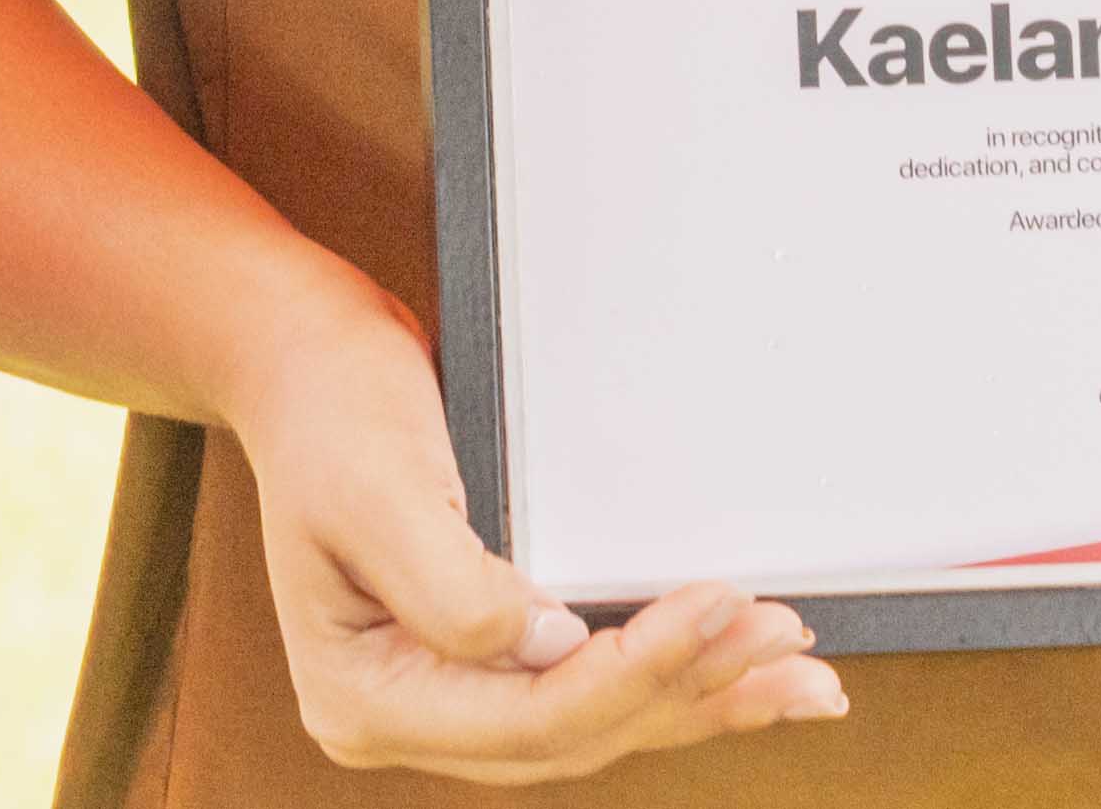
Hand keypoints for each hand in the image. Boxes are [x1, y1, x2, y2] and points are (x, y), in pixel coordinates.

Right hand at [223, 311, 848, 778]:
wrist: (301, 366)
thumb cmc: (330, 411)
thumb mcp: (376, 485)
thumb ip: (452, 583)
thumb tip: (547, 645)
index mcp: (364, 698)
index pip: (527, 716)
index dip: (632, 671)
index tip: (713, 607)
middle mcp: (406, 718)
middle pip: (576, 734)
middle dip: (690, 689)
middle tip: (788, 643)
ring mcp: (448, 698)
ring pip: (598, 724)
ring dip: (702, 696)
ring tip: (798, 672)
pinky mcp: (489, 664)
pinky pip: (590, 689)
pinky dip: (671, 678)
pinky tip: (740, 670)